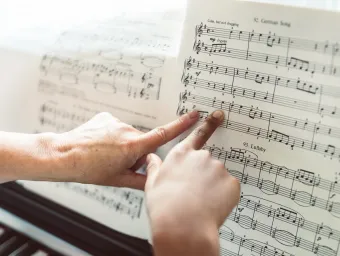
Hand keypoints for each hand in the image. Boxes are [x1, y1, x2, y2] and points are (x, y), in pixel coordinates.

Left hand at [49, 111, 198, 188]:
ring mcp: (116, 122)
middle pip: (142, 142)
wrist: (63, 155)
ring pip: (128, 135)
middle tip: (116, 163)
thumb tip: (155, 181)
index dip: (181, 125)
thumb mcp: (118, 179)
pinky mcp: (106, 117)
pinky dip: (111, 135)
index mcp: (133, 146)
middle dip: (135, 152)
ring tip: (104, 154)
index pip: (164, 134)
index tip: (194, 115)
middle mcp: (127, 131)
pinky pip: (116, 127)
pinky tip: (99, 144)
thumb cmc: (88, 169)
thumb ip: (141, 180)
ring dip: (122, 144)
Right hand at [145, 110, 240, 255]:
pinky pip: (229, 188)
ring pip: (218, 176)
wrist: (182, 226)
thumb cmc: (165, 206)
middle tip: (194, 193)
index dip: (209, 124)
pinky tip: (211, 206)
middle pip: (207, 163)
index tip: (218, 115)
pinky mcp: (231, 183)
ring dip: (212, 186)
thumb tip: (151, 158)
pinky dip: (223, 196)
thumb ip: (154, 167)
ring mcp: (218, 169)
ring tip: (200, 203)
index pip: (197, 135)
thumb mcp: (152, 184)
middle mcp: (201, 157)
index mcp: (182, 155)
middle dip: (203, 175)